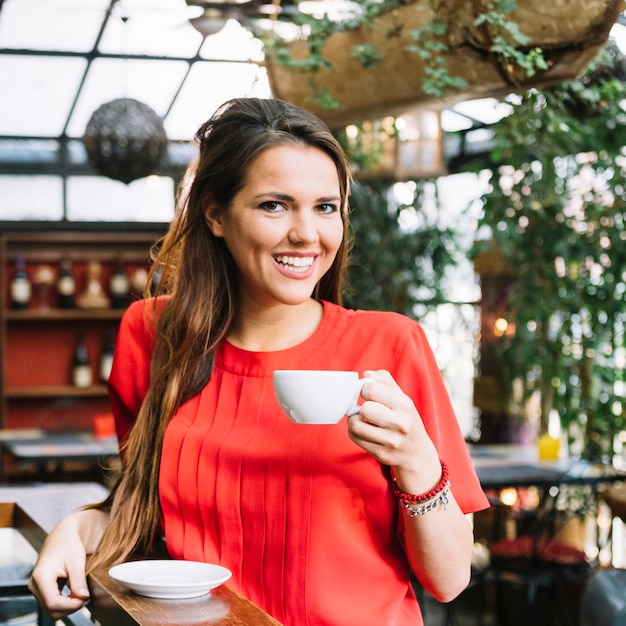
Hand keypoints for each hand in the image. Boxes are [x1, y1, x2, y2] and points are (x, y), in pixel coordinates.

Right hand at [28, 514, 92, 619]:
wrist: (62, 535)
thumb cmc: (69, 543)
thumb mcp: (77, 560)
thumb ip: (78, 580)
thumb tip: (83, 598)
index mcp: (41, 576)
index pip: (53, 603)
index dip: (70, 606)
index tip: (85, 599)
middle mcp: (35, 585)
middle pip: (51, 609)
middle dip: (70, 607)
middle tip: (86, 597)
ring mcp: (37, 588)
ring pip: (51, 609)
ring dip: (68, 607)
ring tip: (82, 595)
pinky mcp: (42, 589)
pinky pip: (52, 603)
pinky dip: (65, 603)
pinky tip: (76, 594)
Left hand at [347, 369, 439, 485]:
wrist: (416, 452)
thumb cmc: (405, 420)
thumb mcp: (402, 398)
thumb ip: (385, 381)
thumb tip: (367, 374)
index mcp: (405, 405)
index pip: (372, 389)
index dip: (365, 389)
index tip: (369, 394)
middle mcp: (400, 424)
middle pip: (365, 409)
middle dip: (361, 407)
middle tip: (367, 409)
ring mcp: (390, 441)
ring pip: (355, 425)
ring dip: (354, 420)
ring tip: (363, 420)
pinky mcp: (380, 453)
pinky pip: (354, 437)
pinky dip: (354, 432)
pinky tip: (365, 431)